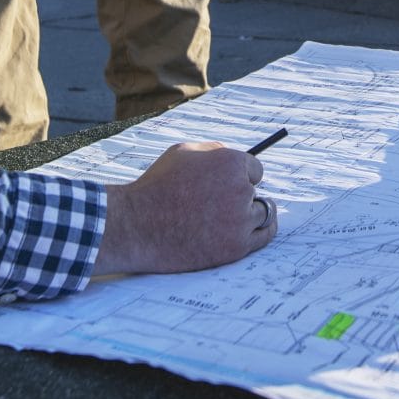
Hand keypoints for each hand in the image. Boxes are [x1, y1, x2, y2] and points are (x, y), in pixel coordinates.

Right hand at [91, 142, 275, 275]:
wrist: (136, 226)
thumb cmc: (156, 186)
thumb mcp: (182, 152)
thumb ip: (214, 151)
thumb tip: (234, 156)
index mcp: (230, 163)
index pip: (254, 170)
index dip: (241, 177)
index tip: (229, 186)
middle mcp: (240, 190)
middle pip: (255, 193)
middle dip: (240, 197)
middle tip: (218, 205)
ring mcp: (240, 220)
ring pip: (261, 214)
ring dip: (247, 216)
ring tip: (225, 219)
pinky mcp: (236, 247)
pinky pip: (263, 237)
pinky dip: (260, 232)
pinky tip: (250, 230)